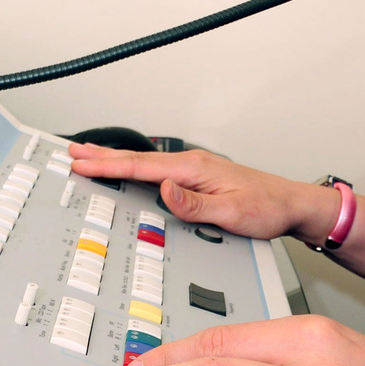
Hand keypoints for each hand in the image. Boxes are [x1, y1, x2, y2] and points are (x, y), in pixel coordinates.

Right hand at [68, 144, 331, 242]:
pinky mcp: (197, 177)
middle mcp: (191, 164)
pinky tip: (129, 170)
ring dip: (115, 159)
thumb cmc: (267, 208)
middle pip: (137, 159)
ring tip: (90, 155)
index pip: (141, 167)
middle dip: (102, 155)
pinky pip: (155, 170)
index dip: (108, 166)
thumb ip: (194, 204)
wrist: (292, 205)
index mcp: (193, 169)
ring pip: (144, 163)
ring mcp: (193, 169)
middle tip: (72, 151)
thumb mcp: (231, 214)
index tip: (81, 162)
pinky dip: (134, 167)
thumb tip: (163, 190)